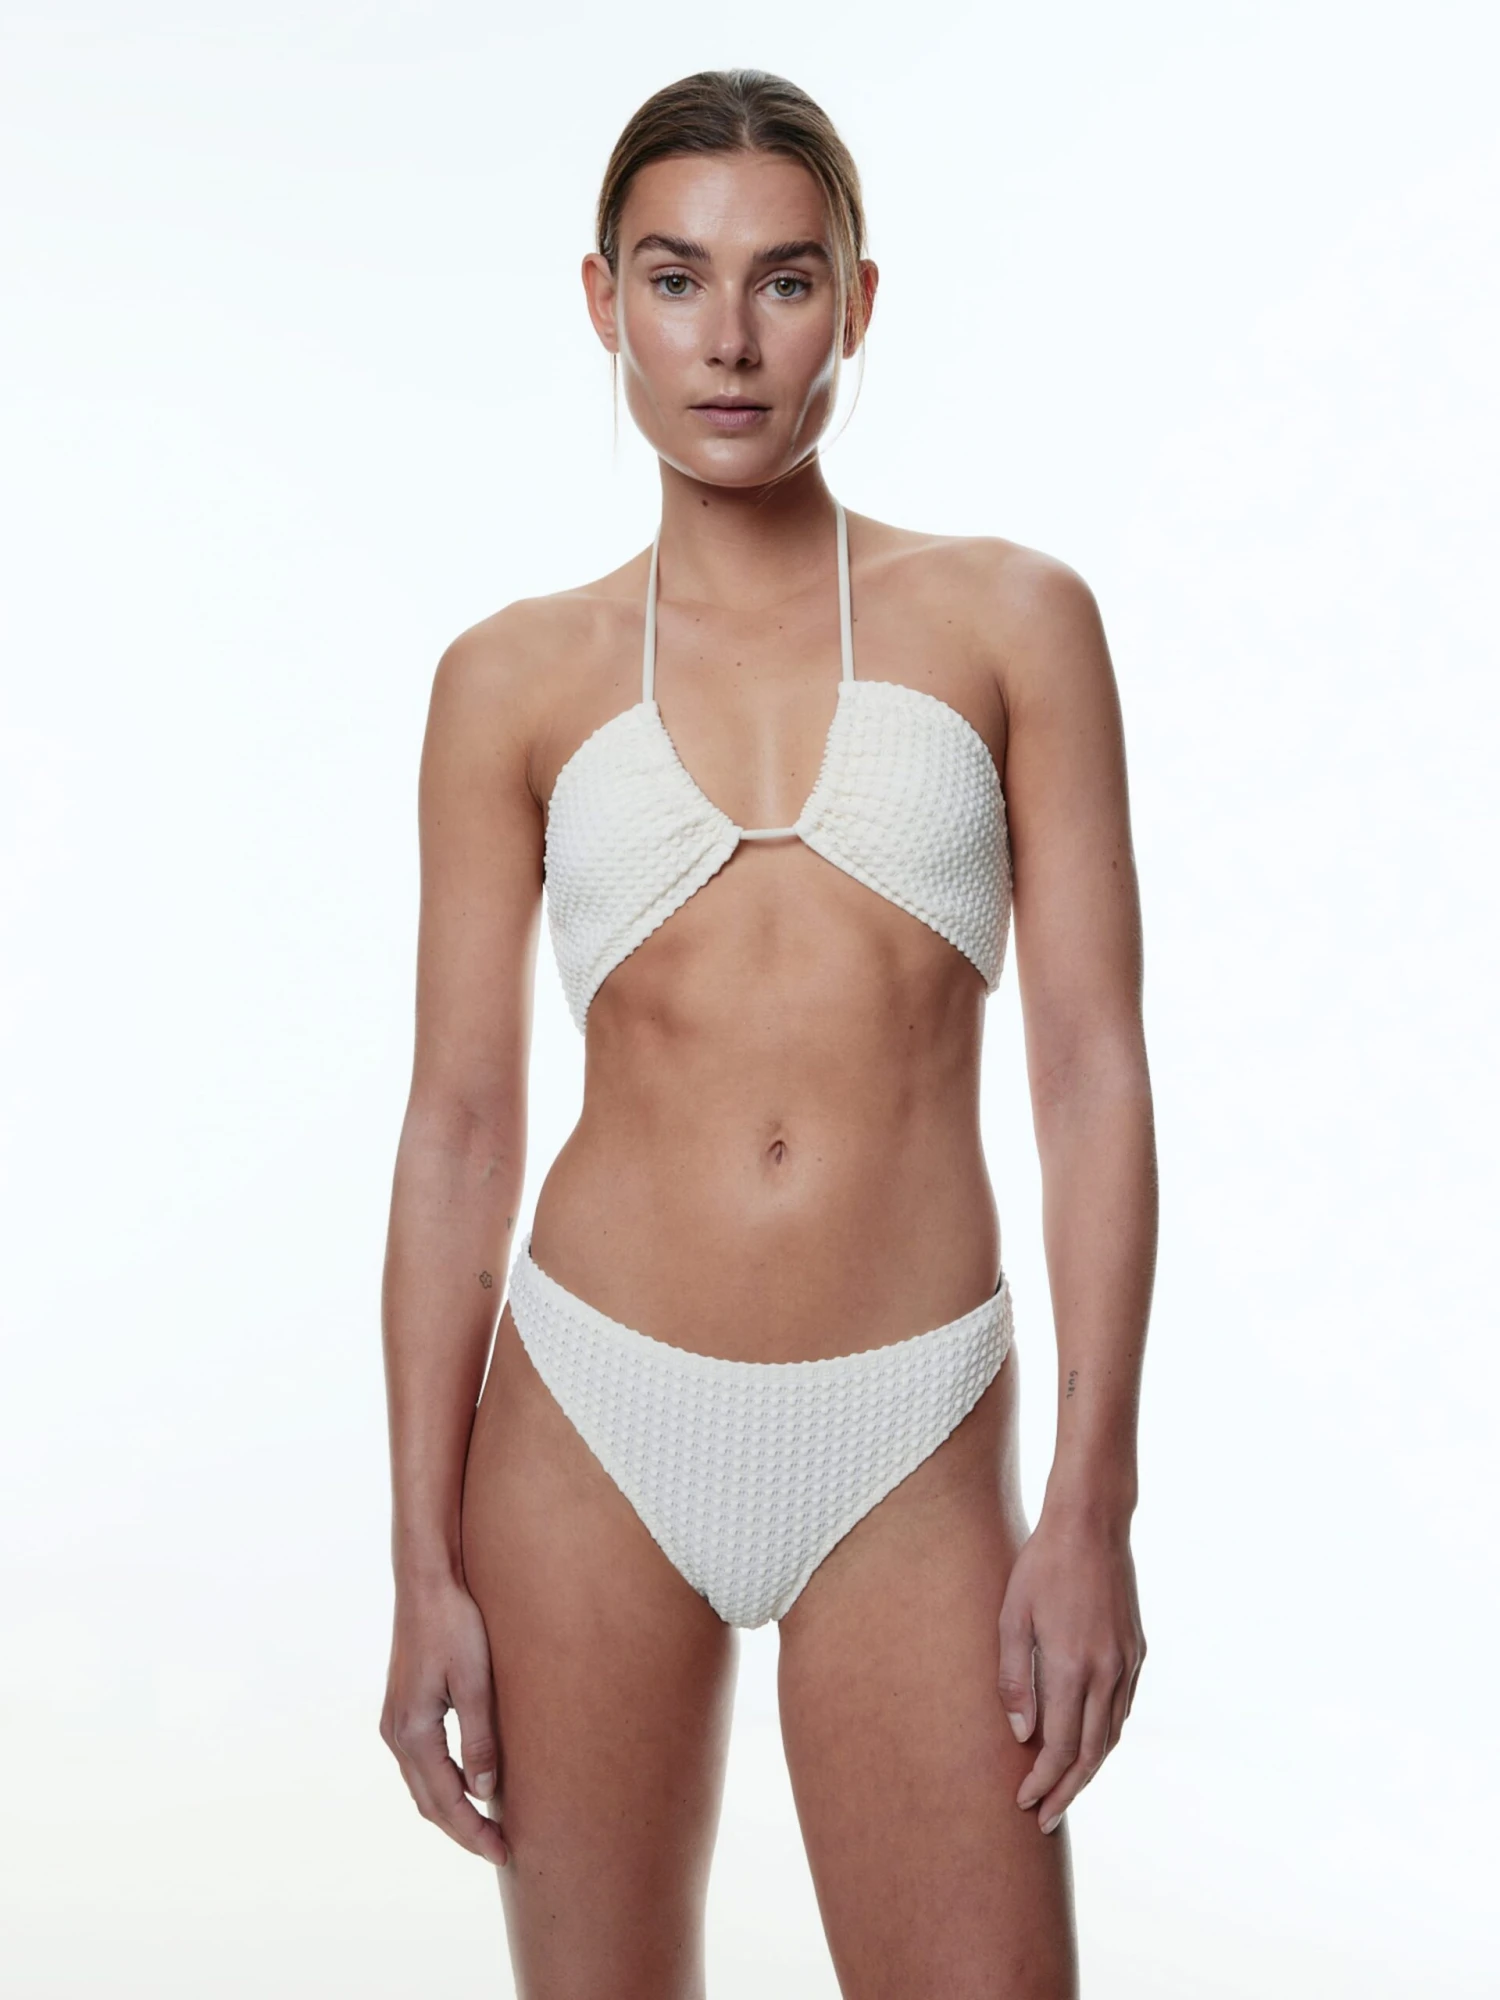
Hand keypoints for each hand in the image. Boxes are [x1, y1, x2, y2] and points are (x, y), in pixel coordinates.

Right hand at [379, 1576, 509, 1865]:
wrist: (426, 1584)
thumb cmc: (454, 1625)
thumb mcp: (475, 1682)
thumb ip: (479, 1740)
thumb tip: (485, 1793)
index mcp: (412, 1732)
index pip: (445, 1800)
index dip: (473, 1831)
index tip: (501, 1852)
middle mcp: (395, 1733)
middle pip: (428, 1801)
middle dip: (462, 1830)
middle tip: (499, 1850)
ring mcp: (395, 1722)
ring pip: (422, 1785)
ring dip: (451, 1810)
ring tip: (486, 1827)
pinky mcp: (403, 1709)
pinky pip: (421, 1763)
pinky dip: (442, 1784)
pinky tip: (466, 1786)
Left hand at [997, 1507, 1145, 1834]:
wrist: (1092, 1525)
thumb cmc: (1041, 1566)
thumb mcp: (1012, 1616)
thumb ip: (1014, 1678)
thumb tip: (1019, 1734)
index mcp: (1073, 1668)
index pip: (1059, 1748)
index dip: (1042, 1782)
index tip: (1023, 1803)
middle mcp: (1107, 1673)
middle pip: (1090, 1754)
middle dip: (1067, 1793)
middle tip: (1045, 1821)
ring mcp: (1127, 1663)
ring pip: (1111, 1736)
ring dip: (1088, 1769)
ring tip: (1065, 1791)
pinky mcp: (1137, 1651)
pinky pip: (1122, 1709)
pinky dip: (1105, 1736)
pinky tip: (1088, 1744)